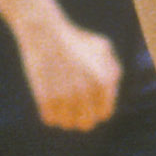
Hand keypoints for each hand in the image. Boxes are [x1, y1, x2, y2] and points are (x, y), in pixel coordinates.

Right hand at [16, 15, 122, 132]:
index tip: (86, 105)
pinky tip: (47, 103)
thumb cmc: (74, 39)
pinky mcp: (46, 98)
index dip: (95, 111)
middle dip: (80, 118)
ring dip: (64, 118)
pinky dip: (49, 115)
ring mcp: (67, 96)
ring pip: (67, 124)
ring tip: (59, 105)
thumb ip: (112, 70)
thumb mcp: (102, 48)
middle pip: (86, 124)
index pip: (103, 114)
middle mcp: (88, 92)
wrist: (44, 32)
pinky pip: (50, 120)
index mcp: (104, 82)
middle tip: (71, 109)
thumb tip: (110, 92)